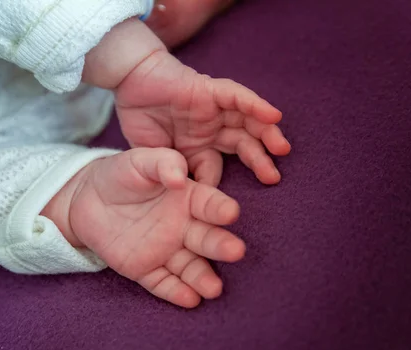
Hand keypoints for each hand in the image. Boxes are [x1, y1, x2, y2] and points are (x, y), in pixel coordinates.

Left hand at [46, 148, 244, 307]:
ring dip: (202, 278)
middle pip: (206, 239)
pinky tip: (190, 300)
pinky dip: (175, 292)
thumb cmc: (120, 174)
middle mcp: (183, 227)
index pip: (209, 204)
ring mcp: (166, 250)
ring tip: (214, 289)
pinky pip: (162, 282)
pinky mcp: (146, 269)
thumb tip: (179, 178)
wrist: (87, 200)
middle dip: (220, 246)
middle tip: (236, 251)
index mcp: (188, 198)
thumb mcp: (139, 161)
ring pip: (189, 267)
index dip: (220, 208)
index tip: (231, 212)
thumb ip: (162, 163)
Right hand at [115, 50, 290, 185]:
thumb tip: (183, 191)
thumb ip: (169, 173)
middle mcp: (211, 130)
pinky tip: (273, 116)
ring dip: (267, 134)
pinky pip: (237, 96)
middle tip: (273, 179)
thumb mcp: (153, 156)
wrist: (129, 80)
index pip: (217, 170)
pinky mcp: (210, 91)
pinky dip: (255, 105)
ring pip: (248, 121)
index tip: (229, 208)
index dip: (222, 186)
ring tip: (282, 149)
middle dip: (260, 162)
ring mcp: (213, 111)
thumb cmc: (140, 118)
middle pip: (244, 146)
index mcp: (198, 148)